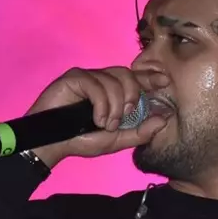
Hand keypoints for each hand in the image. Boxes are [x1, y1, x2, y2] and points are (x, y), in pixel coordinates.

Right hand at [27, 67, 170, 166]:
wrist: (53, 143)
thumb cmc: (82, 139)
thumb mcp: (117, 140)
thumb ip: (141, 132)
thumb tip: (164, 118)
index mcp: (115, 93)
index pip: (136, 77)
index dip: (151, 76)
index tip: (165, 80)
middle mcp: (103, 81)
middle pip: (128, 75)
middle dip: (132, 96)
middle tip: (122, 118)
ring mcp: (88, 77)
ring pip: (114, 80)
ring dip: (114, 106)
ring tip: (105, 124)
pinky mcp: (75, 77)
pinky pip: (96, 84)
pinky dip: (101, 104)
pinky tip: (96, 118)